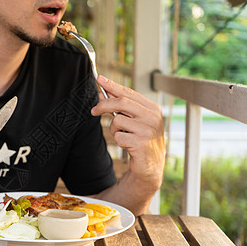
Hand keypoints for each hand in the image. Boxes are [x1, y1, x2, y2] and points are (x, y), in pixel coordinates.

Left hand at [91, 75, 165, 190]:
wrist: (151, 166)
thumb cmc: (141, 141)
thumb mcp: (134, 121)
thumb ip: (122, 108)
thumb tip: (104, 93)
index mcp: (153, 109)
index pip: (129, 93)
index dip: (113, 86)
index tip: (99, 79)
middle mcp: (153, 117)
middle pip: (122, 103)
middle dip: (104, 105)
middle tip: (93, 111)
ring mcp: (148, 130)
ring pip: (117, 121)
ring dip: (114, 129)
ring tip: (124, 136)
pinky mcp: (141, 143)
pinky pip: (118, 136)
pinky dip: (118, 141)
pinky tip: (128, 146)